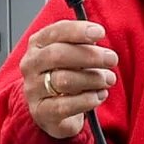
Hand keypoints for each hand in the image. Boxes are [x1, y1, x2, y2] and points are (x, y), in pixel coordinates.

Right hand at [20, 19, 117, 139]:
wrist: (52, 112)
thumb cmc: (66, 78)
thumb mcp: (73, 57)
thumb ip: (82, 46)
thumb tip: (97, 37)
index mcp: (38, 44)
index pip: (56, 32)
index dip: (78, 31)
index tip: (100, 32)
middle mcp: (31, 65)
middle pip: (58, 55)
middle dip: (90, 56)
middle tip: (112, 59)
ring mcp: (33, 89)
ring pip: (64, 80)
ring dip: (92, 78)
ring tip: (109, 79)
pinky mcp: (41, 112)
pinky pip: (65, 106)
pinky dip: (87, 100)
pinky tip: (100, 96)